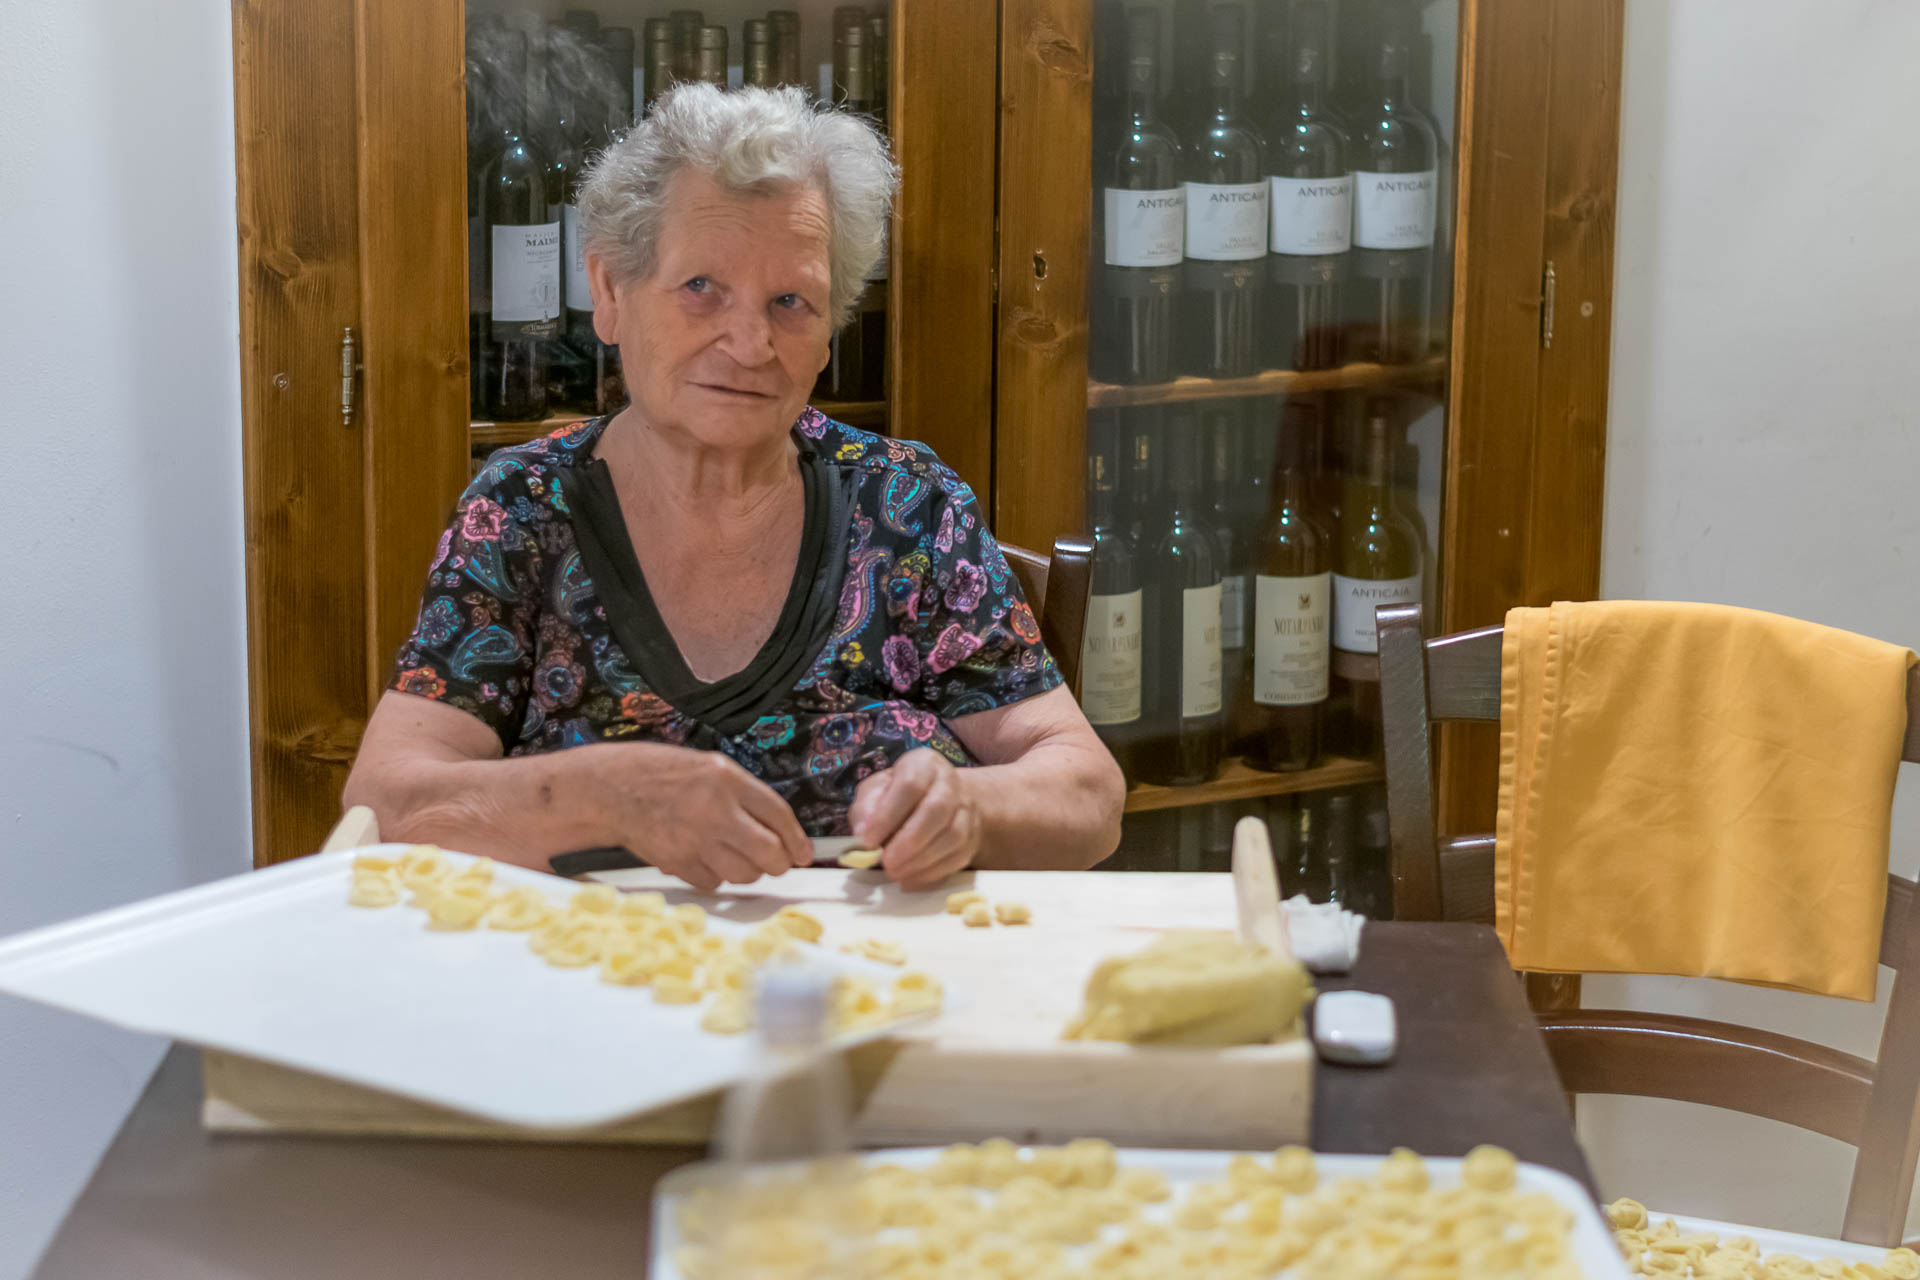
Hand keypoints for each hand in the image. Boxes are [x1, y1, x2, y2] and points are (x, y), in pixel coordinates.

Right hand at [589, 744, 810, 891]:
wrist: (613, 788)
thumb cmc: (664, 775)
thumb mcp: (711, 768)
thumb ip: (746, 796)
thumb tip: (782, 832)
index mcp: (726, 778)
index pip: (778, 815)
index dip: (797, 840)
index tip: (804, 854)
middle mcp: (714, 808)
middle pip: (768, 852)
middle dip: (780, 863)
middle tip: (778, 862)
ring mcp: (693, 838)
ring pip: (744, 874)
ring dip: (748, 871)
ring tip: (736, 856)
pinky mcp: (675, 861)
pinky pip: (713, 882)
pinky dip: (715, 876)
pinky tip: (705, 858)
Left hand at [848, 749, 982, 890]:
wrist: (939, 799)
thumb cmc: (897, 795)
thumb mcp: (875, 791)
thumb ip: (866, 808)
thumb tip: (862, 834)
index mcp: (924, 764)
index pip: (910, 785)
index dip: (888, 815)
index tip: (868, 840)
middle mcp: (950, 783)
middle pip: (937, 809)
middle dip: (908, 840)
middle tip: (885, 862)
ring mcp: (966, 810)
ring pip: (952, 836)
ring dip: (920, 860)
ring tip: (894, 872)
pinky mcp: (972, 837)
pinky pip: (957, 857)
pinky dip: (932, 873)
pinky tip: (909, 879)